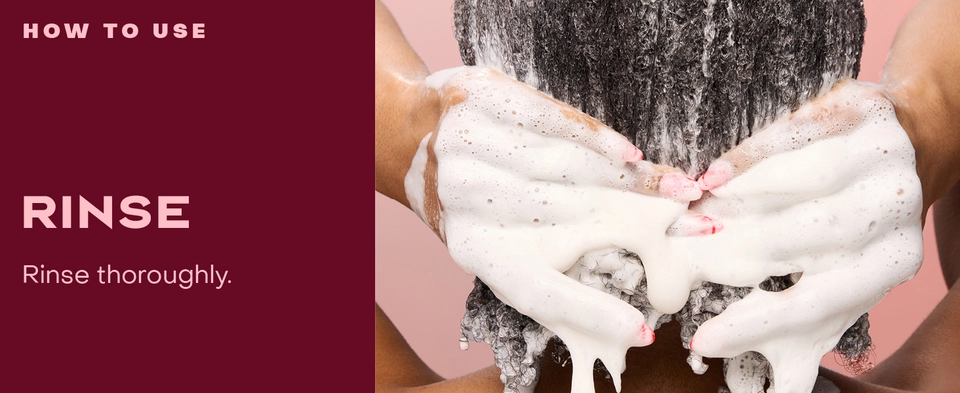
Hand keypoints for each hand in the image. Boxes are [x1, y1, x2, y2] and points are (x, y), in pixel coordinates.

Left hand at [404, 66, 717, 391]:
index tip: (640, 330)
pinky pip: (548, 120)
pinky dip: (594, 139)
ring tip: (679, 190)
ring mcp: (468, 148)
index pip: (536, 290)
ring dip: (629, 181)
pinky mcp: (480, 100)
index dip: (588, 312)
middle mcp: (467, 201)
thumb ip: (550, 263)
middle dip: (637, 223)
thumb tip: (622, 314)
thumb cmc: (473, 198)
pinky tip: (631, 156)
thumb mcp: (495, 240)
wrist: (410, 133)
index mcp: (474, 249)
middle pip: (565, 217)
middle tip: (695, 229)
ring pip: (562, 167)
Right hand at [680, 80, 924, 392]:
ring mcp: (888, 156)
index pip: (822, 300)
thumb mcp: (846, 276)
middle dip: (742, 247)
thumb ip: (808, 318)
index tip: (705, 340)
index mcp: (892, 261)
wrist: (910, 139)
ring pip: (811, 178)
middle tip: (686, 256)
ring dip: (746, 197)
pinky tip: (716, 174)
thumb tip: (779, 390)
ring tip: (695, 213)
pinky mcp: (867, 111)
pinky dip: (755, 152)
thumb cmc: (860, 224)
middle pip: (814, 233)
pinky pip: (804, 131)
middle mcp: (898, 209)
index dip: (760, 323)